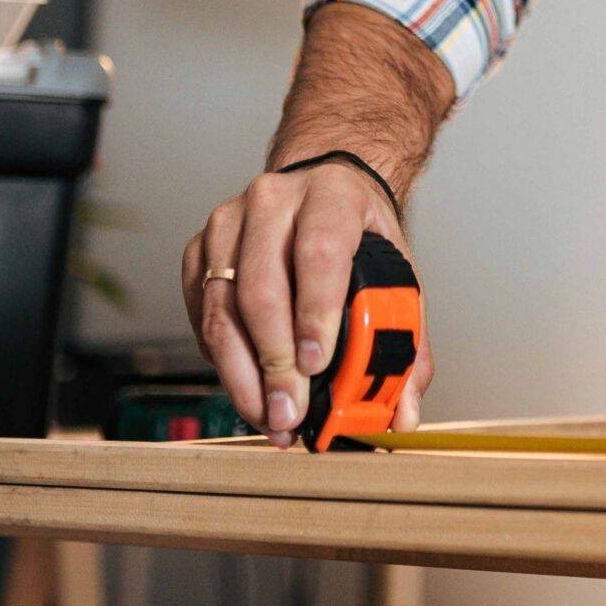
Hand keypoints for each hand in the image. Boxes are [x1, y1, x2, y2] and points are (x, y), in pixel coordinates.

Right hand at [181, 162, 434, 446]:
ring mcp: (228, 223)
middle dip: (274, 362)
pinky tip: (248, 385)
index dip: (315, 313)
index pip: (320, 252)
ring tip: (268, 416)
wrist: (322, 189)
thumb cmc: (358, 234)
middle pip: (262, 288)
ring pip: (222, 308)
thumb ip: (405, 341)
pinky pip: (202, 315)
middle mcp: (274, 202)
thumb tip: (403, 412)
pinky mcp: (200, 250)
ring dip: (242, 374)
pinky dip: (222, 360)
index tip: (315, 365)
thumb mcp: (395, 271)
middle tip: (289, 412)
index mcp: (332, 198)